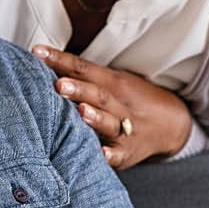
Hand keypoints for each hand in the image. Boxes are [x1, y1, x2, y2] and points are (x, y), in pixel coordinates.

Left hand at [32, 45, 191, 169]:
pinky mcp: (128, 152)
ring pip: (110, 122)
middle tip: (58, 85)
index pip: (83, 68)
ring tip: (80, 112)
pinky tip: (101, 154)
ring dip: (95, 117)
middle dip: (79, 89)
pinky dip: (111, 154)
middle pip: (98, 94)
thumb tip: (39, 61)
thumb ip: (80, 75)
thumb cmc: (126, 100)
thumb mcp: (110, 82)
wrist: (171, 124)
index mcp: (111, 82)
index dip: (60, 60)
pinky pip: (119, 154)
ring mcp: (126, 128)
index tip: (37, 53)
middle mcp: (119, 103)